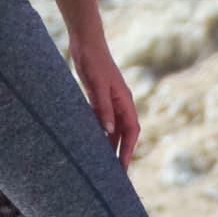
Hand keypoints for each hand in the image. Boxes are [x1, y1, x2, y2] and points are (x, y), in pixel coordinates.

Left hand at [70, 32, 140, 167]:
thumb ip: (103, 108)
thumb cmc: (94, 61)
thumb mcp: (98, 85)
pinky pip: (101, 120)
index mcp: (124, 100)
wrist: (86, 42)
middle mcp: (119, 103)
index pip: (131, 131)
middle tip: (115, 174)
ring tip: (103, 165)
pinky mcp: (97, 97)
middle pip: (124, 133)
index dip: (128, 150)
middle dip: (121, 153)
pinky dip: (99, 133)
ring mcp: (109, 101)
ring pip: (112, 129)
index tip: (124, 168)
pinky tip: (91, 143)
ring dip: (109, 145)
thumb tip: (108, 132)